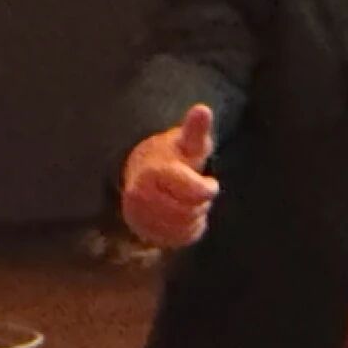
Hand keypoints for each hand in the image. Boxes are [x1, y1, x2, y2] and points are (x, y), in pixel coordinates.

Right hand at [120, 103, 221, 248]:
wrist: (144, 178)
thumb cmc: (173, 158)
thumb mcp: (186, 143)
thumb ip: (195, 130)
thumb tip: (202, 109)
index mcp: (152, 173)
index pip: (194, 190)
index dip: (208, 188)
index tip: (209, 183)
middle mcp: (139, 196)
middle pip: (191, 209)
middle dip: (200, 201)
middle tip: (195, 191)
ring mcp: (138, 216)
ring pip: (186, 224)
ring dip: (196, 214)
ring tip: (188, 201)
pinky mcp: (144, 233)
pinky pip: (180, 238)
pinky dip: (189, 228)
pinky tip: (185, 215)